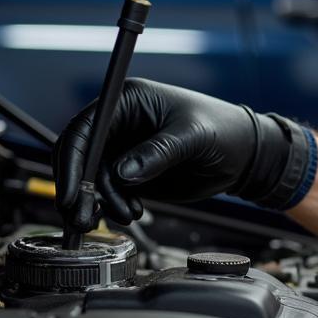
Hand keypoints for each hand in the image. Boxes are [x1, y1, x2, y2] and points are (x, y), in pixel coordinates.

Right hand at [55, 78, 312, 229]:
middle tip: (84, 217)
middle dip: (80, 188)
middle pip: (81, 155)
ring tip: (128, 214)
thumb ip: (160, 152)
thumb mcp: (195, 137)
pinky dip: (113, 205)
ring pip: (93, 179)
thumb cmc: (225, 130)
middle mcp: (121, 122)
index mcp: (130, 100)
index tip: (73, 191)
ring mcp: (125, 148)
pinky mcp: (133, 171)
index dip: (73, 159)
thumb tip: (123, 172)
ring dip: (101, 202)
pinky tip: (132, 212)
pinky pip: (109, 191)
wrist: (245, 155)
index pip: (86, 127)